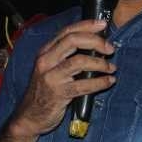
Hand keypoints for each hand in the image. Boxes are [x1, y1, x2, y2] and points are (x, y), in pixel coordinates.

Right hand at [6, 19, 115, 137]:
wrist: (30, 116)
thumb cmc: (44, 91)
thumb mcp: (50, 68)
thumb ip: (66, 56)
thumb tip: (94, 46)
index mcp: (45, 52)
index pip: (67, 31)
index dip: (86, 26)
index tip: (102, 25)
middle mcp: (45, 61)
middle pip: (73, 41)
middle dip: (95, 42)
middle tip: (110, 49)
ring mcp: (51, 77)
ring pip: (79, 62)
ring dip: (100, 63)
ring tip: (111, 68)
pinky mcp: (58, 93)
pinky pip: (83, 85)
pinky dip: (99, 82)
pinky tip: (109, 81)